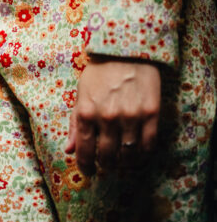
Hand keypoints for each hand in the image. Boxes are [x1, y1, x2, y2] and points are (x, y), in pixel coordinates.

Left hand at [66, 56, 160, 174]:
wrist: (127, 50)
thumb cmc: (100, 71)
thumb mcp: (81, 93)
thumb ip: (74, 123)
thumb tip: (69, 150)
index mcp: (86, 111)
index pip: (84, 151)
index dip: (86, 166)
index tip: (88, 172)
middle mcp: (107, 117)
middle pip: (107, 157)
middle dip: (105, 165)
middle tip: (107, 165)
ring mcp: (130, 117)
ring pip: (128, 155)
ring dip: (124, 163)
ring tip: (122, 161)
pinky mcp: (151, 114)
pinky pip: (148, 145)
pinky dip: (142, 154)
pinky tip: (138, 151)